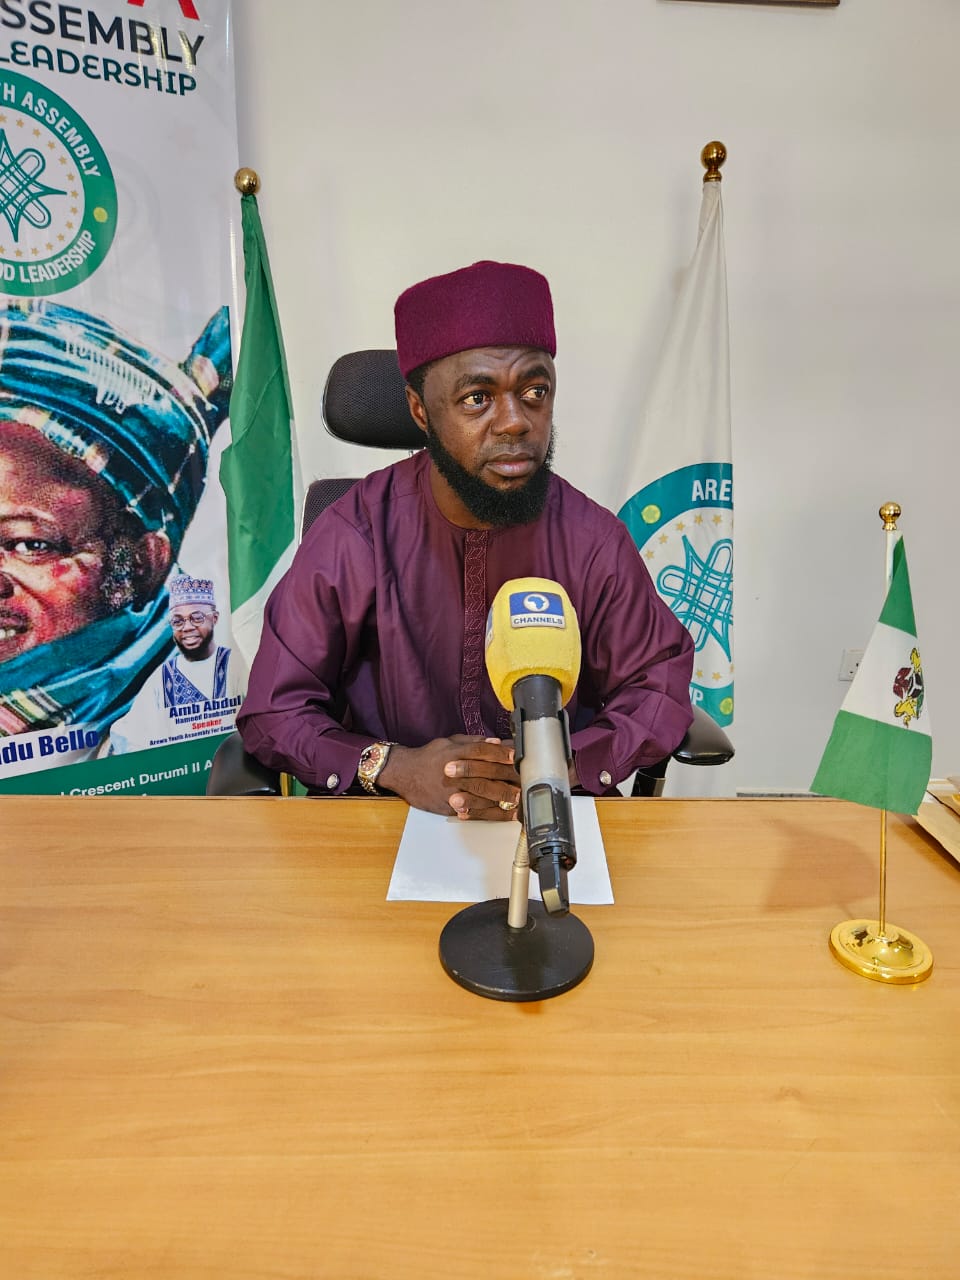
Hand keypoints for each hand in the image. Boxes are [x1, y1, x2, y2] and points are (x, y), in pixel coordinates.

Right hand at [378, 735, 519, 820]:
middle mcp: (455, 772)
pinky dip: (488, 812)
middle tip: (524, 780)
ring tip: (518, 799)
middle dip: (506, 778)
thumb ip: (473, 742)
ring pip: (481, 794)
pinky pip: (472, 810)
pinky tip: (502, 813)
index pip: (483, 751)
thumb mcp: (449, 742)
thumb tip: (495, 742)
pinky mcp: (448, 806)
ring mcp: (452, 790)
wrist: (404, 774)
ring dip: (501, 797)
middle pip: (486, 774)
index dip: (501, 753)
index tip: (517, 756)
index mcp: (456, 753)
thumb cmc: (428, 756)